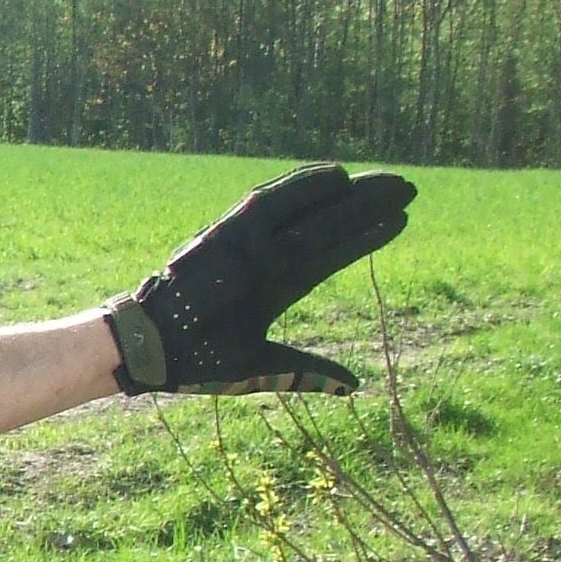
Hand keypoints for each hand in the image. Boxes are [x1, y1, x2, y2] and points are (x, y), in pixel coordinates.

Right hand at [108, 164, 414, 395]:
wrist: (151, 352)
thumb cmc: (197, 361)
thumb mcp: (263, 366)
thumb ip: (308, 370)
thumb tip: (354, 386)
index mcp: (275, 289)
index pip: (330, 255)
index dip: (366, 236)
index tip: (402, 218)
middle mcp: (267, 260)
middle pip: (328, 226)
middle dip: (367, 206)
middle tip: (409, 186)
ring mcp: (248, 246)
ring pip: (307, 212)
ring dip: (347, 194)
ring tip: (388, 180)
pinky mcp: (225, 236)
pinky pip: (268, 204)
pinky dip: (300, 187)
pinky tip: (336, 175)